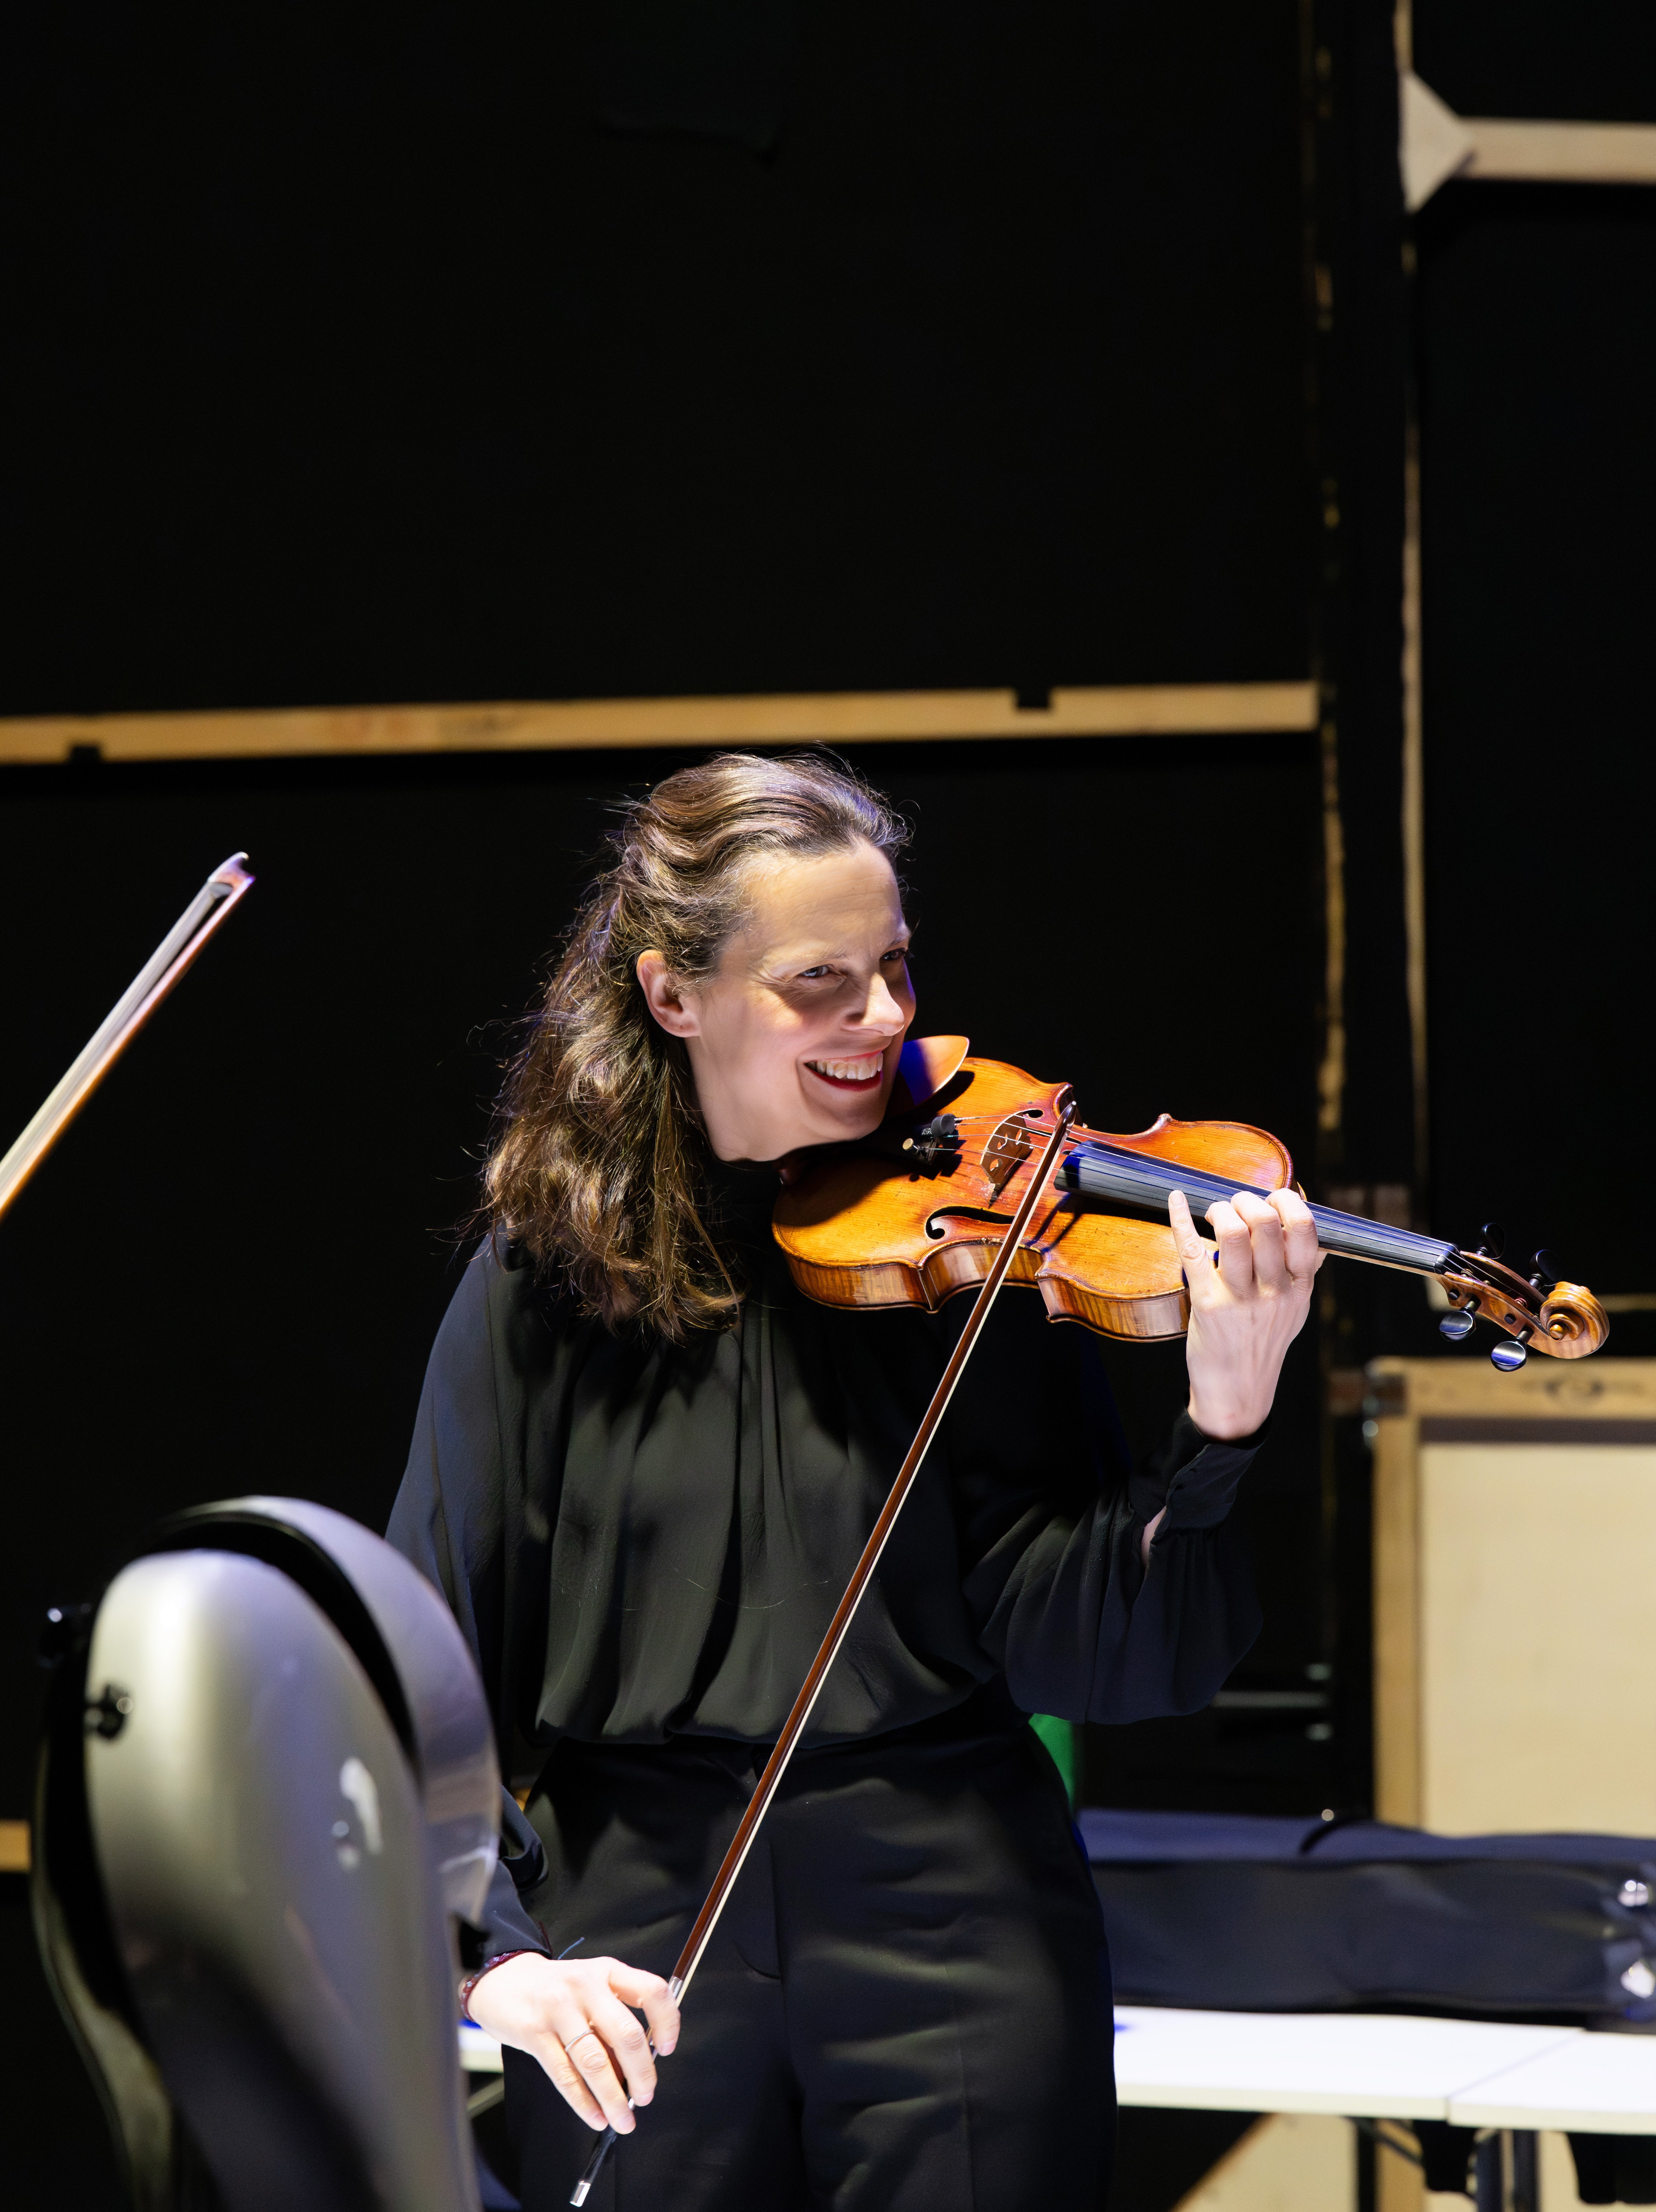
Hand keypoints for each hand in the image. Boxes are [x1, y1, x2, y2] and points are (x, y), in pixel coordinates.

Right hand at [464, 1951, 679, 2132]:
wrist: (504, 1981)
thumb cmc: (556, 1990)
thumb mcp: (591, 1989)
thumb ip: (614, 2019)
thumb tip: (638, 2067)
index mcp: (607, 1971)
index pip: (651, 1991)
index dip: (667, 2022)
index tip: (668, 2049)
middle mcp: (585, 1985)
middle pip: (626, 2034)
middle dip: (642, 2074)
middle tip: (646, 2096)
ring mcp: (558, 2008)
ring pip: (595, 2061)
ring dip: (613, 2097)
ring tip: (622, 2119)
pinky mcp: (535, 2033)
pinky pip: (565, 2075)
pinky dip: (584, 2102)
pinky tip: (595, 2115)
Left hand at [1170, 1185, 1322, 1439]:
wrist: (1237, 1392)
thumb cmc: (1261, 1345)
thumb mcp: (1295, 1311)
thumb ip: (1302, 1274)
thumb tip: (1312, 1237)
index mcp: (1300, 1287)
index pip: (1305, 1229)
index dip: (1288, 1201)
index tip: (1272, 1198)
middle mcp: (1275, 1291)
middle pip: (1265, 1222)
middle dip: (1246, 1201)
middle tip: (1234, 1206)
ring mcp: (1241, 1298)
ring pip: (1233, 1232)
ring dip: (1220, 1210)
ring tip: (1214, 1214)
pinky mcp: (1208, 1304)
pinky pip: (1193, 1250)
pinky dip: (1179, 1218)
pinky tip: (1175, 1201)